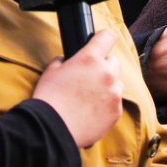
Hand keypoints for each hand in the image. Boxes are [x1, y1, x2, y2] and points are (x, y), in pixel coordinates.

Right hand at [32, 29, 122, 147]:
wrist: (51, 130)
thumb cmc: (48, 99)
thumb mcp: (51, 71)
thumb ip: (64, 60)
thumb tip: (67, 59)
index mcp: (90, 59)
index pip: (108, 37)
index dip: (104, 38)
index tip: (101, 42)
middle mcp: (106, 73)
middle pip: (114, 61)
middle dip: (104, 66)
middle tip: (89, 78)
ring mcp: (113, 93)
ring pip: (117, 83)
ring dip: (108, 86)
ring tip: (89, 97)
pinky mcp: (116, 111)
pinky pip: (116, 102)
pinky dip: (107, 104)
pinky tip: (91, 111)